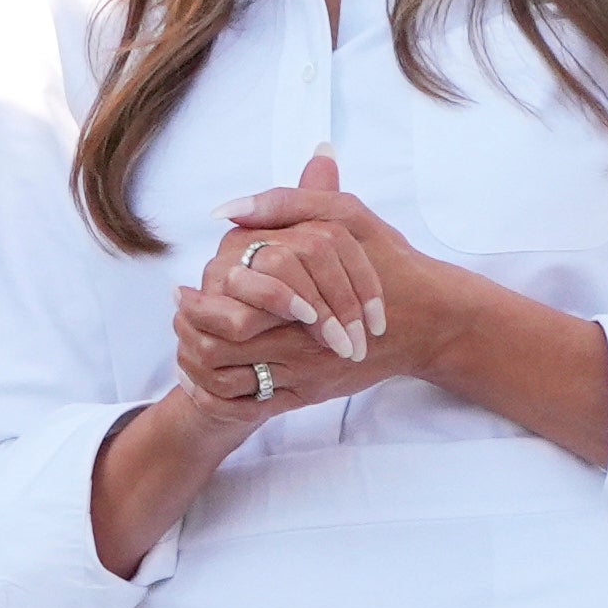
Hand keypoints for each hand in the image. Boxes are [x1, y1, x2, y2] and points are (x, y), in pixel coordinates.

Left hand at [161, 148, 607, 467]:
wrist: (432, 320)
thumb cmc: (391, 261)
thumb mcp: (347, 218)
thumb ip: (288, 204)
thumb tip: (227, 208)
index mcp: (300, 296)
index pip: (224, 312)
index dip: (194, 305)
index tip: (180, 290)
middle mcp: (299, 341)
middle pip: (220, 349)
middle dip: (188, 337)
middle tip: (175, 322)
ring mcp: (305, 372)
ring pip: (231, 381)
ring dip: (200, 367)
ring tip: (184, 348)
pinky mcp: (312, 394)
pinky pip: (253, 403)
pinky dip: (224, 393)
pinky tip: (211, 374)